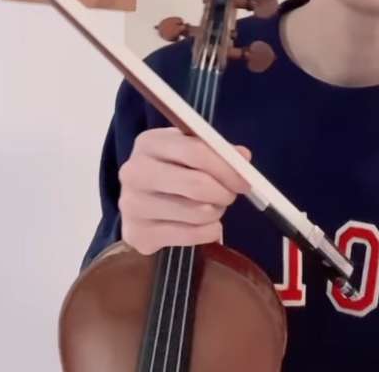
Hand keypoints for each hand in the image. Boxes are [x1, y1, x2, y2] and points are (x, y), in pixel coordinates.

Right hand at [117, 127, 250, 254]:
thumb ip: (218, 151)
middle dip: (224, 192)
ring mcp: (132, 204)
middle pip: (196, 184)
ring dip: (216, 212)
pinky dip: (208, 232)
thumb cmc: (171, 170)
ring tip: (212, 207)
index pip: (196, 151)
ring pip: (197, 212)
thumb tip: (243, 158)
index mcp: (149, 142)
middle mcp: (135, 172)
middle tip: (232, 195)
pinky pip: (191, 236)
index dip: (227, 167)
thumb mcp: (190, 151)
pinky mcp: (137, 234)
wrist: (139, 202)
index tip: (245, 179)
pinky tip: (204, 225)